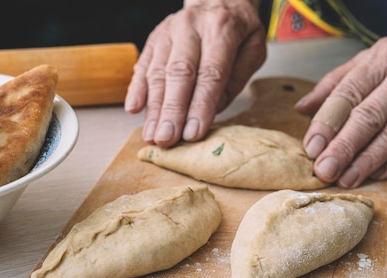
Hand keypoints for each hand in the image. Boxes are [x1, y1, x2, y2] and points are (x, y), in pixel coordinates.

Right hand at [125, 0, 265, 146]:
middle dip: (172, 111)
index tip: (193, 133)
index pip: (210, 73)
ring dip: (153, 108)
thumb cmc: (237, 32)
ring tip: (152, 136)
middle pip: (179, 74)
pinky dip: (136, 89)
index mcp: (221, 28)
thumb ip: (236, 79)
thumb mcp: (253, 50)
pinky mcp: (153, 40)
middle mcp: (190, 27)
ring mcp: (168, 32)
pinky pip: (142, 66)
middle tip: (167, 140)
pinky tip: (133, 109)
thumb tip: (212, 110)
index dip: (201, 106)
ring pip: (158, 73)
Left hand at [297, 27, 386, 187]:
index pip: (348, 93)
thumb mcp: (373, 60)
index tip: (311, 147)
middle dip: (342, 147)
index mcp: (383, 57)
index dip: (327, 123)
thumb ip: (335, 83)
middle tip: (324, 169)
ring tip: (345, 178)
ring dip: (366, 161)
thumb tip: (302, 108)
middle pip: (368, 116)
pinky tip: (375, 174)